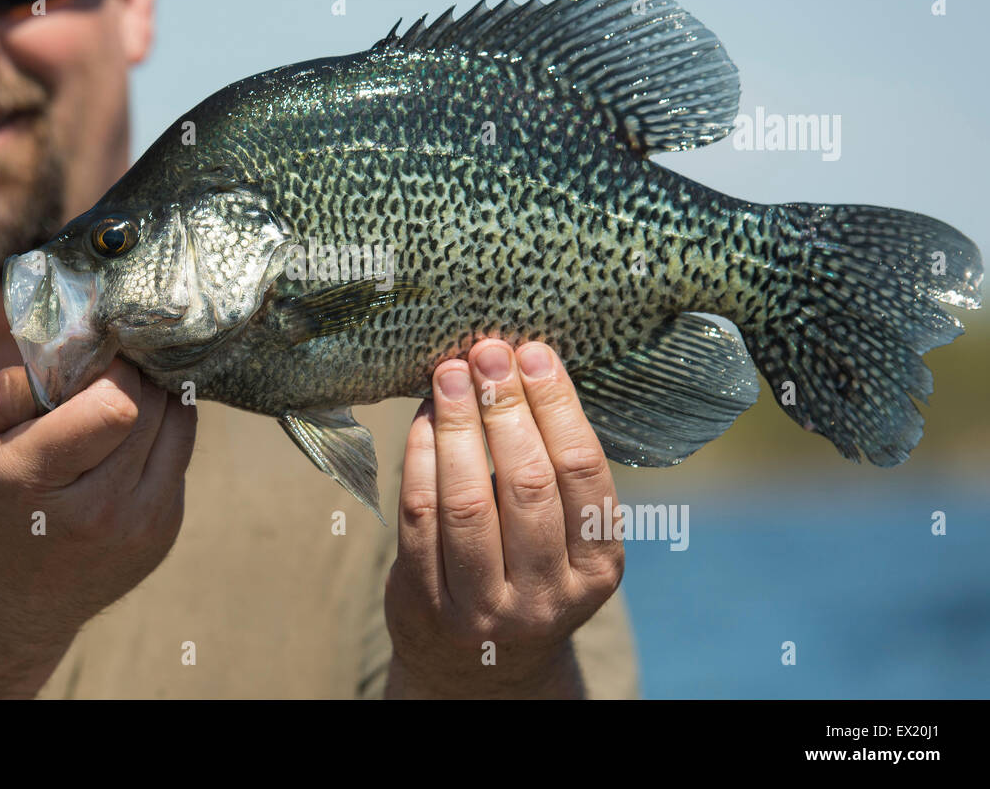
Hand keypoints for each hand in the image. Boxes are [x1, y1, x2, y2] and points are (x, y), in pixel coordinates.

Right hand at [0, 360, 196, 658]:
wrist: (3, 607)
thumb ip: (15, 389)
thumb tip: (73, 345)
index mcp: (37, 481)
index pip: (116, 405)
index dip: (112, 369)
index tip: (95, 360)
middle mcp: (101, 511)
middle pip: (154, 407)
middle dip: (135, 377)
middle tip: (108, 374)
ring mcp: (142, 527)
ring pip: (180, 426)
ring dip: (156, 402)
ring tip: (119, 405)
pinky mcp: (166, 533)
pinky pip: (180, 456)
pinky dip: (160, 438)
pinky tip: (125, 447)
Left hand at [384, 340, 624, 697]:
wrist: (483, 668)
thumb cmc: (528, 571)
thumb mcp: (566, 539)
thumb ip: (552, 469)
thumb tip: (520, 366)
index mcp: (599, 567)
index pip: (582, 473)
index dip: (557, 406)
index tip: (535, 353)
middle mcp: (547, 593)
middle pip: (526, 483)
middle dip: (506, 407)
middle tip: (488, 351)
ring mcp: (485, 606)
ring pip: (468, 501)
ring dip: (458, 426)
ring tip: (451, 373)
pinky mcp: (428, 604)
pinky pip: (420, 517)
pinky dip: (419, 458)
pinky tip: (424, 419)